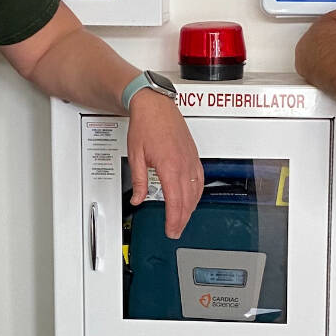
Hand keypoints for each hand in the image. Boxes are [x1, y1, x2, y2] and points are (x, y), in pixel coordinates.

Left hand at [126, 91, 203, 237]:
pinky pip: (200, 179)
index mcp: (169, 166)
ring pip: (196, 191)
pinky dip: (197, 192)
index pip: (175, 202)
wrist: (155, 105)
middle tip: (175, 229)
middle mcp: (183, 164)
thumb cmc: (146, 125)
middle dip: (182, 218)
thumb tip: (138, 198)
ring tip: (183, 218)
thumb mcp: (135, 155)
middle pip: (187, 200)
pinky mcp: (193, 154)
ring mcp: (191, 159)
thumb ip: (138, 181)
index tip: (171, 230)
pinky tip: (193, 197)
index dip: (174, 220)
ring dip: (190, 207)